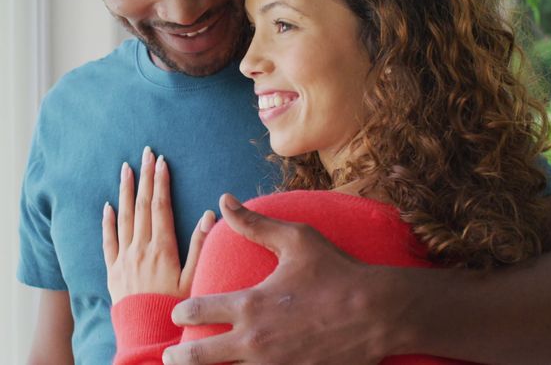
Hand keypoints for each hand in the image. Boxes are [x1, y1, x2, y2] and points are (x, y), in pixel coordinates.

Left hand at [102, 147, 215, 304]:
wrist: (145, 335)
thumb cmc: (175, 310)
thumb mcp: (194, 281)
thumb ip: (200, 247)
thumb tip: (208, 216)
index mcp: (163, 249)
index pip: (161, 207)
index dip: (161, 182)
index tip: (161, 161)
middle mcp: (141, 249)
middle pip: (143, 205)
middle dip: (145, 177)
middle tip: (145, 153)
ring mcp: (124, 259)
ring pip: (124, 217)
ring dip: (125, 191)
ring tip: (126, 168)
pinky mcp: (112, 271)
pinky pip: (108, 241)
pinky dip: (107, 222)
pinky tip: (108, 206)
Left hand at [163, 194, 406, 364]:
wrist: (380, 313)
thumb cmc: (337, 271)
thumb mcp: (296, 239)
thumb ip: (254, 224)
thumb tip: (224, 200)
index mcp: (249, 304)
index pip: (195, 312)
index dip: (181, 313)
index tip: (180, 313)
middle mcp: (255, 340)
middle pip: (199, 356)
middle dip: (179, 357)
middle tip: (170, 356)